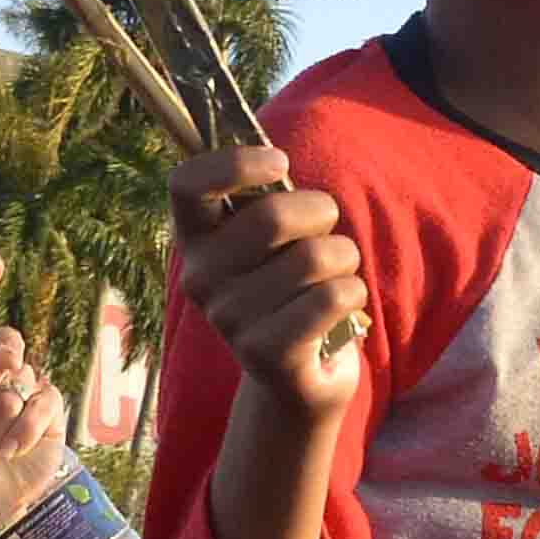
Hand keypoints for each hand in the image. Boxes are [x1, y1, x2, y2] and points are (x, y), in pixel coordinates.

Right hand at [169, 144, 366, 420]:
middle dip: (321, 211)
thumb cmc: (289, 286)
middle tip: (326, 230)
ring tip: (333, 277)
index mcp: (195, 239)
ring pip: (314, 256)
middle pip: (273, 216)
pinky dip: (353, 292)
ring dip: (344, 257)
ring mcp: (230, 320)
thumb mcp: (272, 238)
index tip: (280, 163)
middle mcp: (200, 279)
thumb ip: (267, 199)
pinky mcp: (267, 355)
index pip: (186, 184)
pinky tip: (340, 308)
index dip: (235, 163)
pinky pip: (332, 296)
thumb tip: (278, 159)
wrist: (295, 379)